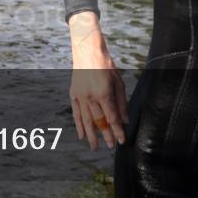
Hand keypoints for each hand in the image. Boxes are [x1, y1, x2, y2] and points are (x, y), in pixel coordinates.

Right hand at [68, 12, 128, 149]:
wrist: (86, 50)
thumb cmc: (105, 64)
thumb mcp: (118, 81)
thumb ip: (121, 102)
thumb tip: (125, 120)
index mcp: (104, 93)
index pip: (112, 117)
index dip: (117, 131)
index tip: (121, 141)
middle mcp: (91, 96)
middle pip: (99, 121)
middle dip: (106, 135)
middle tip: (111, 147)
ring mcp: (80, 96)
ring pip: (86, 120)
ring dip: (91, 135)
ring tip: (95, 147)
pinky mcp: (73, 94)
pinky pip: (76, 113)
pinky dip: (79, 125)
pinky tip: (82, 135)